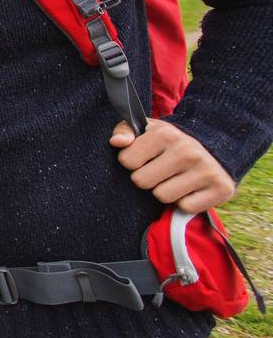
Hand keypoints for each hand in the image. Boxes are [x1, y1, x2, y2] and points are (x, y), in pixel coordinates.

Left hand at [109, 120, 235, 213]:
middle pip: (142, 181)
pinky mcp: (221, 189)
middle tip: (161, 170)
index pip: (127, 161)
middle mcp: (187, 151)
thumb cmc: (169, 143)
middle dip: (147, 179)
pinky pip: (185, 207)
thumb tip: (116, 142)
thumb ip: (125, 131)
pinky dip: (185, 202)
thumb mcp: (146, 130)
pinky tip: (192, 189)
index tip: (144, 157)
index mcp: (166, 134)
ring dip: (165, 192)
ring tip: (176, 179)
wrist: (216, 149)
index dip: (132, 162)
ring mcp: (206, 170)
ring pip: (162, 196)